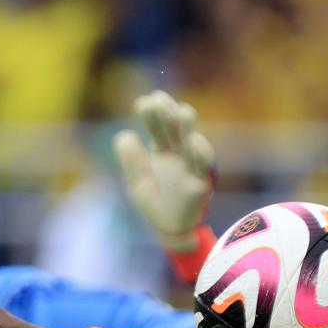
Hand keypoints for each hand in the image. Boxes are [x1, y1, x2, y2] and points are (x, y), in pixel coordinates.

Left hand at [113, 90, 215, 252]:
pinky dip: (201, 153)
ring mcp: (192, 167)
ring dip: (188, 127)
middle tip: (158, 99)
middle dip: (168, 114)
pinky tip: (194, 141)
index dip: (153, 114)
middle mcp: (180, 154)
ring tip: (182, 110)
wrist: (168, 229)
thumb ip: (131, 160)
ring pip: (192, 142)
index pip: (159, 126)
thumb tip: (124, 135)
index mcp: (164, 149)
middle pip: (175, 129)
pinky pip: (203, 167)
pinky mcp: (201, 183)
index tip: (144, 101)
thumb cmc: (154, 201)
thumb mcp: (137, 180)